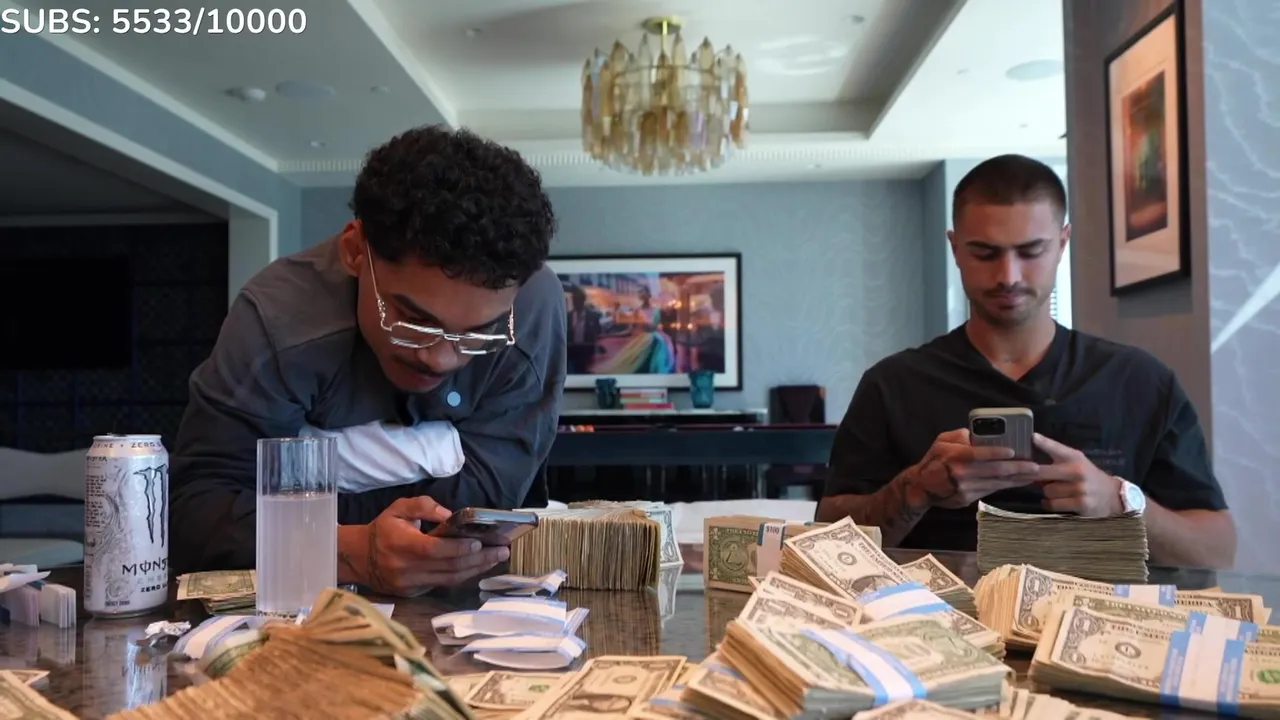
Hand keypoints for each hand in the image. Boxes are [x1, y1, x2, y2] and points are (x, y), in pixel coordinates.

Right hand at [353, 497, 509, 596]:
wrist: (359, 557)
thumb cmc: (383, 529)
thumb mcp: (399, 508)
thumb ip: (425, 506)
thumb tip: (450, 515)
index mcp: (403, 545)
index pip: (436, 550)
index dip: (460, 548)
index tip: (481, 542)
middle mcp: (408, 568)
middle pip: (449, 567)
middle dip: (479, 559)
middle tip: (502, 550)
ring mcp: (411, 584)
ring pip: (450, 579)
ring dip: (476, 569)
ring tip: (496, 558)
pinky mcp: (414, 593)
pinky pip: (443, 585)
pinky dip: (462, 576)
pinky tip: (477, 567)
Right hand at [905, 429, 1041, 509]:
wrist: (921, 487)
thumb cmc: (933, 460)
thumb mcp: (942, 441)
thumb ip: (962, 436)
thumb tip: (981, 434)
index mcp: (956, 455)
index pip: (980, 453)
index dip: (998, 453)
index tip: (1015, 451)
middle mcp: (962, 473)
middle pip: (995, 471)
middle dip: (1018, 469)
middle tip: (1035, 467)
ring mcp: (966, 488)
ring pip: (997, 483)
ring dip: (1017, 480)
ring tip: (1033, 475)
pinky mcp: (969, 498)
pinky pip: (991, 490)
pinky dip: (1006, 486)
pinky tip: (1018, 482)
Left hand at [1033, 433, 1122, 516]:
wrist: (1111, 495)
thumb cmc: (1087, 475)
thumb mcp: (1076, 461)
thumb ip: (1056, 457)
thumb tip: (1029, 460)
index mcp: (1075, 457)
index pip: (1057, 448)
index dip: (1044, 442)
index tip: (1033, 437)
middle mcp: (1077, 471)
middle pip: (1042, 472)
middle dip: (1030, 475)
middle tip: (1023, 476)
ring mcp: (1080, 488)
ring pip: (1047, 490)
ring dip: (1047, 492)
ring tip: (1055, 490)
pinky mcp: (1080, 504)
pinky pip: (1053, 504)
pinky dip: (1049, 503)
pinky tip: (1055, 500)